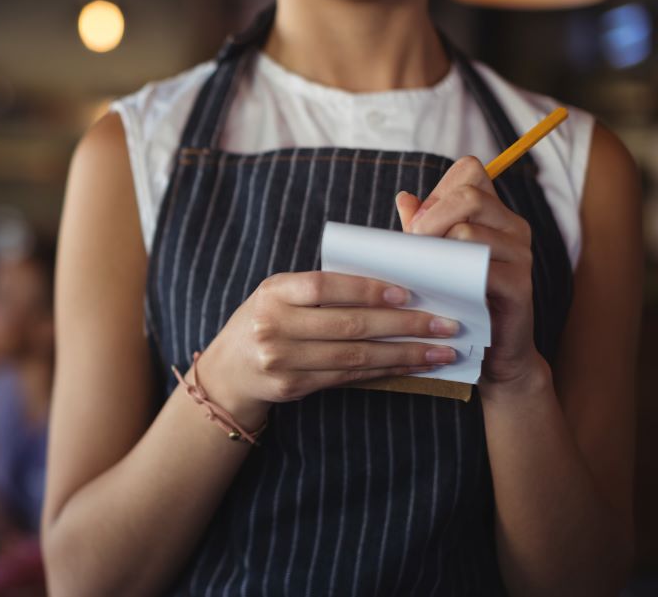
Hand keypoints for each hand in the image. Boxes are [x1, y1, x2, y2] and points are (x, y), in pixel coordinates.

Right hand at [197, 271, 461, 425]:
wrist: (228, 370)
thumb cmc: (265, 321)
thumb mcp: (280, 295)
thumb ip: (321, 289)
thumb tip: (389, 285)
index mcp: (273, 292)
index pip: (325, 287)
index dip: (367, 290)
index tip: (408, 294)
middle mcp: (273, 326)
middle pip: (348, 325)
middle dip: (403, 325)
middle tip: (444, 324)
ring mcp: (281, 360)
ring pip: (354, 357)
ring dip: (404, 354)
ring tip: (441, 351)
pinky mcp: (292, 387)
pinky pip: (348, 377)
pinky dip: (384, 371)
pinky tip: (411, 366)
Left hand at [395, 156, 541, 384]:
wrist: (491, 350)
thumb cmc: (458, 299)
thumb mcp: (436, 258)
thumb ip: (422, 227)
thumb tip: (405, 198)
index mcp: (494, 214)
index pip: (469, 170)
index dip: (438, 190)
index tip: (420, 223)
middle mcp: (513, 227)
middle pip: (468, 194)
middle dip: (430, 218)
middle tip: (413, 246)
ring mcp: (521, 254)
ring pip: (468, 230)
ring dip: (434, 249)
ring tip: (422, 271)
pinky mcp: (520, 284)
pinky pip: (479, 266)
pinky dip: (450, 274)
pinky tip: (438, 287)